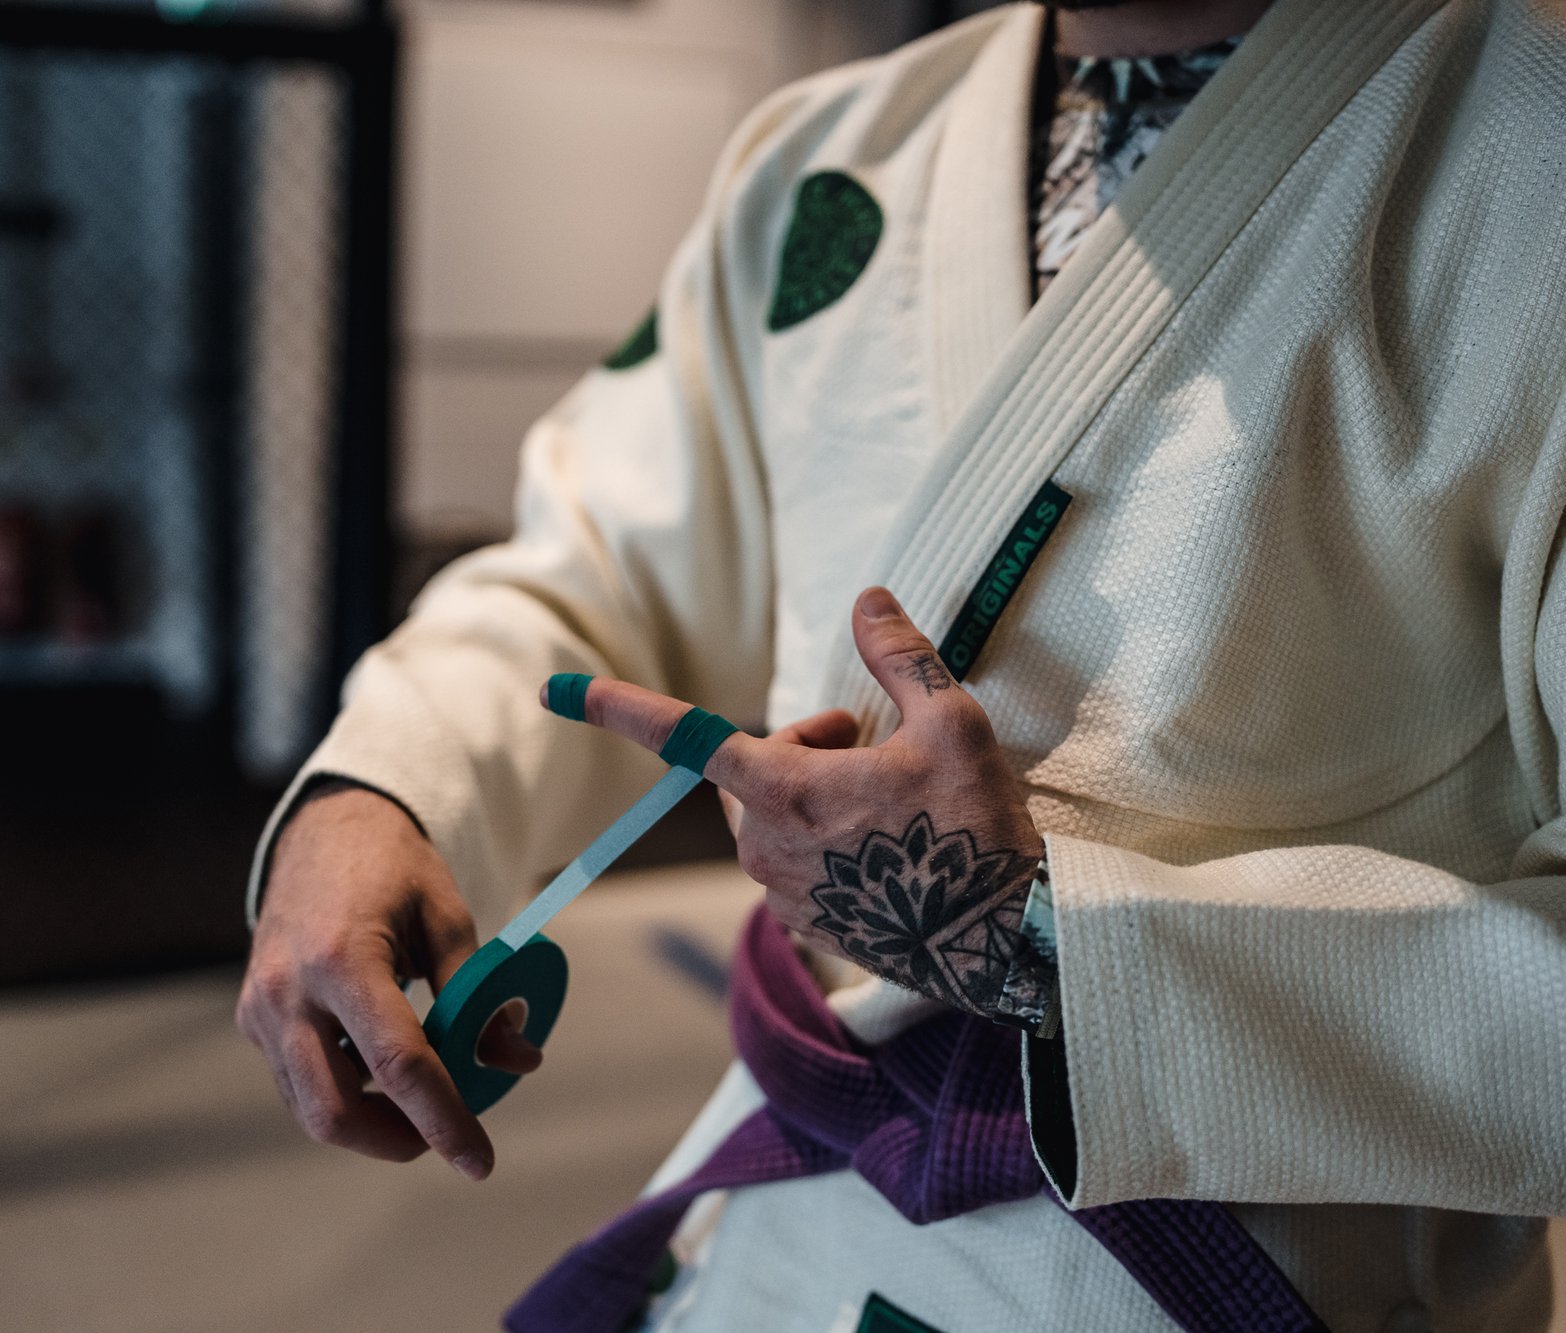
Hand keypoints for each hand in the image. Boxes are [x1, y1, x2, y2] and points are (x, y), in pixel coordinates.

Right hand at [236, 783, 540, 1178]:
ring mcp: (261, 1008)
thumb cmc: (394, 869)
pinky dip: (344, 1094)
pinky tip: (380, 1071)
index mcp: (343, 958)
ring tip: (420, 1098)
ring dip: (370, 1123)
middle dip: (396, 1140)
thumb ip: (479, 996)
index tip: (480, 1162)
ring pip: (310, 1107)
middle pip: (335, 1111)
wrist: (325, 828)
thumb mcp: (448, 917)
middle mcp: (289, 991)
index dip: (444, 1121)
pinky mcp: (253, 1017)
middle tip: (445, 1136)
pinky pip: (298, 1082)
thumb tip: (519, 1061)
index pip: (399, 1065)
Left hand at [544, 587, 1048, 1024]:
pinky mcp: (808, 926)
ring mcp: (784, 891)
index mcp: (785, 791)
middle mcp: (767, 845)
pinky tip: (886, 847)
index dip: (618, 707)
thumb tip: (869, 600)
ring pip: (766, 817)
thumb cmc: (978, 830)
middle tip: (863, 741)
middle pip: (744, 771)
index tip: (557, 688)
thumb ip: (900, 658)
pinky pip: (792, 864)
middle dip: (793, 746)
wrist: (1009, 942)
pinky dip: (824, 841)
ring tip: (882, 793)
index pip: (684, 736)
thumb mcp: (952, 724)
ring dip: (808, 792)